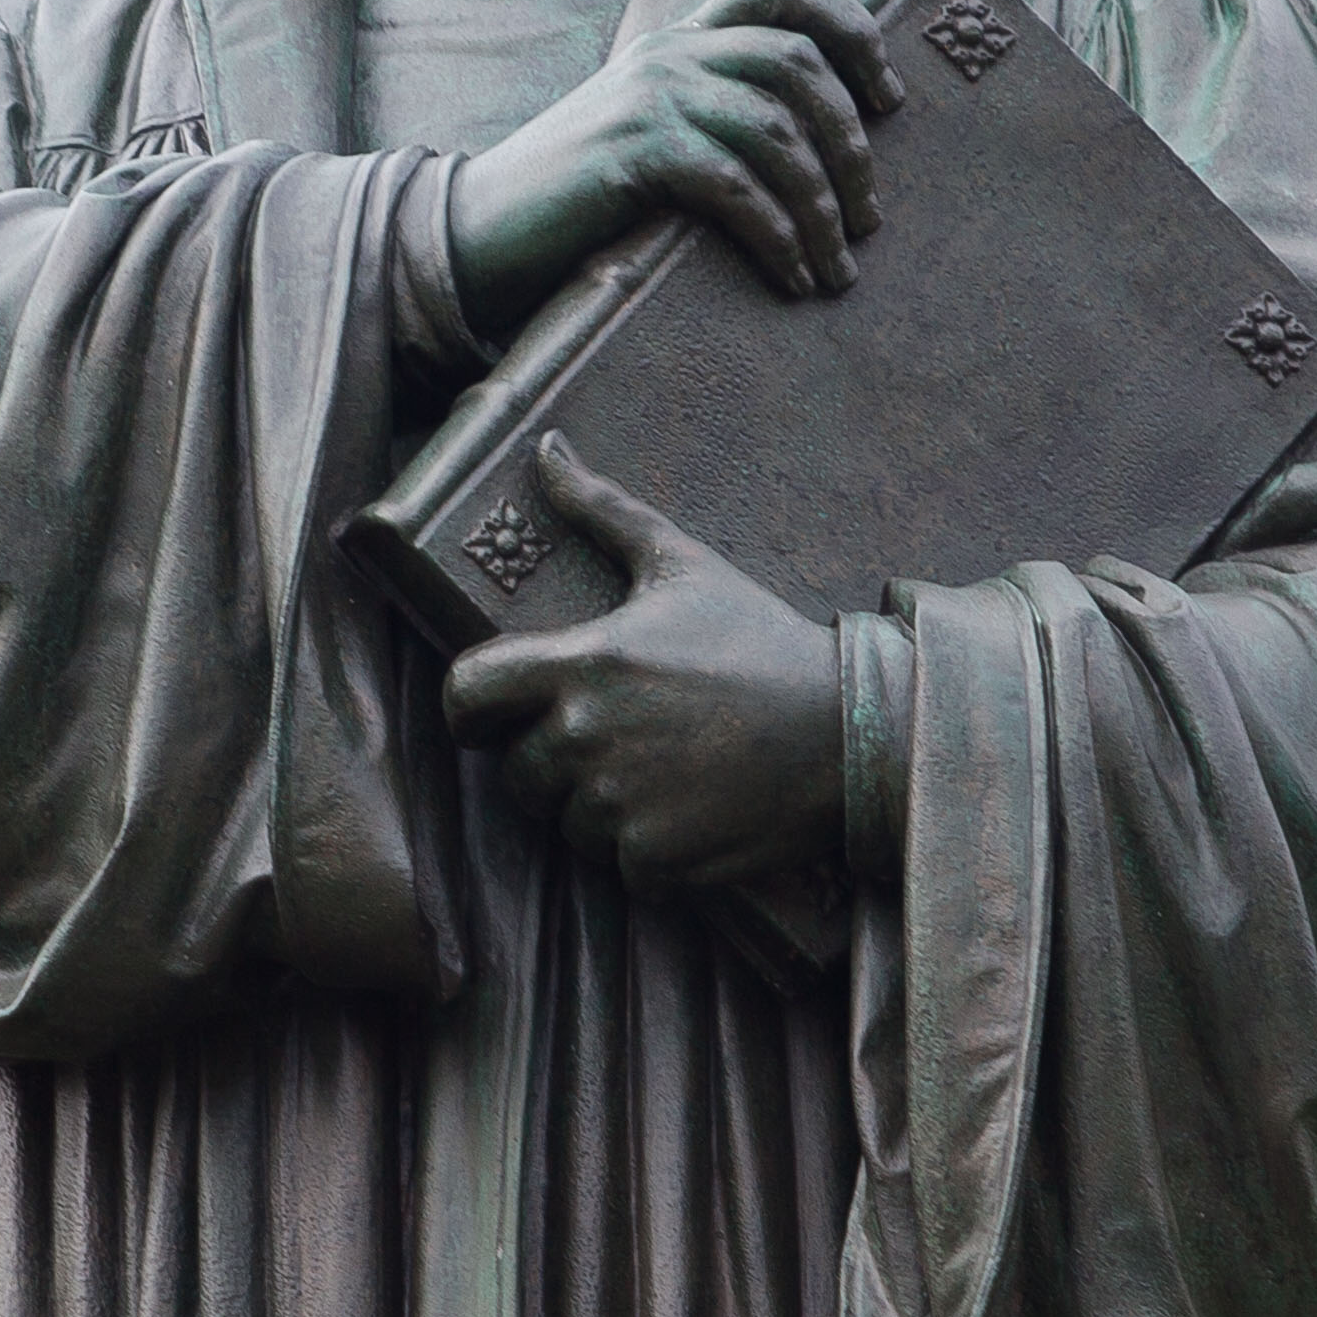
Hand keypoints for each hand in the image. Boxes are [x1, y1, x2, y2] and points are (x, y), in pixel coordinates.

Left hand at [442, 437, 842, 890]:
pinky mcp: (656, 860)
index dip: (469, 708)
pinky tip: (693, 814)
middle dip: (552, 766)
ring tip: (664, 776)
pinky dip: (649, 854)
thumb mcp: (681, 564)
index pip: (466, 694)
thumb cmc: (760, 642)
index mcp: (583, 663)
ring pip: (567, 827)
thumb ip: (601, 509)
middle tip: (619, 744)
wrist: (851, 731)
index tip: (492, 716)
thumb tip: (545, 448)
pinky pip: (620, 869)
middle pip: (518, 775)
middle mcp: (587, 737)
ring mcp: (619, 804)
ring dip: (601, 812)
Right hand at [447, 0, 955, 334]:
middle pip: (799, 64)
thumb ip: (720, 117)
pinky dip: (778, 235)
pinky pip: (737, 186)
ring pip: (777, 131)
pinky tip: (791, 277)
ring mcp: (650, 95)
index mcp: (682, 37)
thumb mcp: (657, 134)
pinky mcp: (635, 149)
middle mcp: (670, 51)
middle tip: (868, 217)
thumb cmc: (583, 199)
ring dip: (822, 207)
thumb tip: (826, 152)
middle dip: (852, 144)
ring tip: (836, 268)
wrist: (482, 231)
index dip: (852, 27)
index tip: (889, 99)